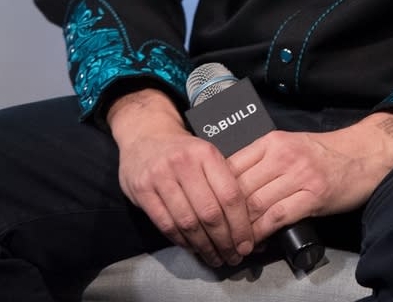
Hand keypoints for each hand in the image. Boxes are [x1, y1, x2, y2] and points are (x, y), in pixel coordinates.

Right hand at [108, 88, 255, 267]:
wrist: (146, 134)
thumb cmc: (184, 151)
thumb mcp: (207, 156)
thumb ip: (224, 184)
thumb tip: (251, 223)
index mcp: (206, 153)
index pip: (229, 195)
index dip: (240, 225)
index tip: (246, 244)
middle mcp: (183, 163)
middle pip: (209, 213)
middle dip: (224, 241)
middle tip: (233, 257)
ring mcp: (160, 176)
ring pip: (187, 223)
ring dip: (204, 247)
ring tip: (215, 258)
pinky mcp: (142, 190)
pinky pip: (166, 225)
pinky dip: (182, 242)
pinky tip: (193, 248)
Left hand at [229, 109, 392, 244]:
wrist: (364, 153)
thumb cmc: (326, 153)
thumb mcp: (290, 146)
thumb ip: (263, 161)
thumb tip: (233, 186)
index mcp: (272, 140)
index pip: (230, 165)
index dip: (215, 191)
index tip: (208, 210)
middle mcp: (281, 154)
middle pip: (239, 187)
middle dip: (224, 215)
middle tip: (214, 235)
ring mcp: (298, 174)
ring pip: (254, 204)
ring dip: (239, 229)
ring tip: (232, 244)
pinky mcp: (312, 195)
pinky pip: (276, 216)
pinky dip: (261, 233)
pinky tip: (255, 243)